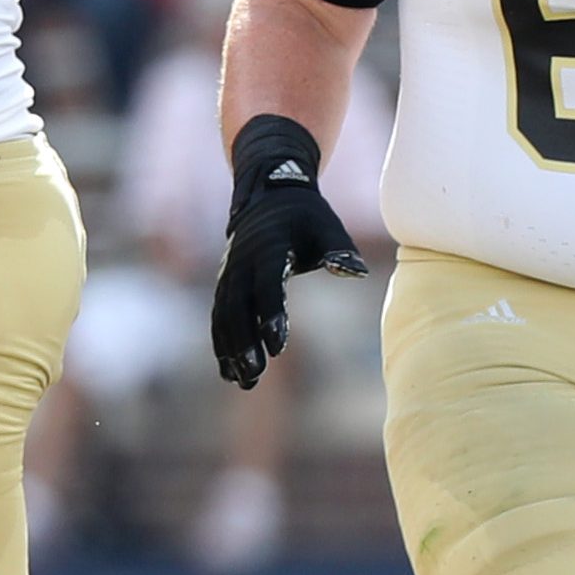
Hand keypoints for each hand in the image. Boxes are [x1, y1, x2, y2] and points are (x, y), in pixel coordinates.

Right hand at [211, 114, 366, 389]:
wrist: (267, 192)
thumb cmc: (306, 214)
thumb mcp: (327, 226)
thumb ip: (340, 250)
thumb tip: (355, 272)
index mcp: (268, 249)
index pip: (267, 287)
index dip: (271, 316)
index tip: (277, 347)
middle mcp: (241, 263)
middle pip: (237, 308)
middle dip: (243, 343)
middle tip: (254, 375)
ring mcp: (229, 274)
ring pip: (223, 316)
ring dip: (230, 350)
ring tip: (243, 382)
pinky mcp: (226, 283)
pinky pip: (219, 316)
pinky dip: (222, 343)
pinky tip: (230, 370)